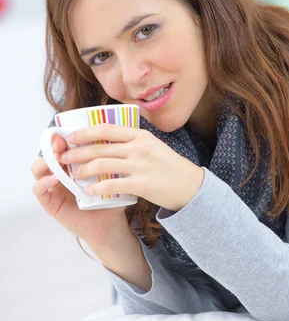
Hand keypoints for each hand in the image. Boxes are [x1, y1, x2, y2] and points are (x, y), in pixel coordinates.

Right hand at [31, 134, 130, 247]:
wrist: (110, 225)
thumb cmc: (111, 200)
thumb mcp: (111, 176)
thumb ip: (110, 160)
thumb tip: (116, 137)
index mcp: (73, 164)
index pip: (62, 146)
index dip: (63, 137)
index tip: (70, 132)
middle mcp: (60, 173)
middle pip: (48, 154)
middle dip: (53, 146)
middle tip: (61, 144)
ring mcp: (52, 187)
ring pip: (38, 169)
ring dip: (45, 162)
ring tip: (58, 161)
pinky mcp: (49, 203)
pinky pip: (38, 190)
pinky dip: (43, 182)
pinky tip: (54, 179)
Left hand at [61, 125, 204, 211]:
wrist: (191, 186)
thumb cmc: (171, 167)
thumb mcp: (154, 146)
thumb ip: (133, 141)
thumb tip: (108, 141)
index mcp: (141, 135)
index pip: (106, 129)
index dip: (84, 132)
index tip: (71, 137)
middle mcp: (139, 147)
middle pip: (99, 147)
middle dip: (77, 152)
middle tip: (64, 157)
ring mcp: (140, 166)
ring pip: (102, 165)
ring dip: (83, 169)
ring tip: (74, 174)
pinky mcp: (142, 184)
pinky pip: (112, 185)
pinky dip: (96, 188)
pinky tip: (89, 191)